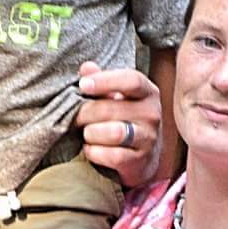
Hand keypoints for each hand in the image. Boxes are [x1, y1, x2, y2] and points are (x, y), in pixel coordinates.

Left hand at [76, 66, 161, 188]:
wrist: (142, 157)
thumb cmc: (124, 120)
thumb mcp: (116, 97)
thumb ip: (101, 81)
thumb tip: (86, 68)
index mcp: (147, 92)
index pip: (131, 80)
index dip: (105, 81)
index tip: (82, 85)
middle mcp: (152, 113)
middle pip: (112, 108)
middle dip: (86, 113)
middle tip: (75, 118)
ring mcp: (148, 138)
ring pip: (114, 133)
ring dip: (91, 133)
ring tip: (86, 134)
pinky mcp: (140, 160)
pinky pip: (113, 156)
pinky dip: (95, 152)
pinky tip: (90, 149)